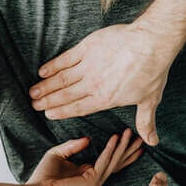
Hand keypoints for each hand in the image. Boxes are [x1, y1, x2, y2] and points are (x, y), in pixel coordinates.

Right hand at [29, 24, 177, 145]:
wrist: (150, 44)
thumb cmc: (152, 72)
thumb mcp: (150, 100)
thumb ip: (145, 122)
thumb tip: (152, 142)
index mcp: (105, 99)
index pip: (78, 108)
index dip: (62, 112)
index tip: (48, 114)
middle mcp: (93, 84)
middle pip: (65, 95)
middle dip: (48, 101)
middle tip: (34, 105)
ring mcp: (88, 66)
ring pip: (62, 79)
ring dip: (46, 86)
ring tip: (33, 92)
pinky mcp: (87, 48)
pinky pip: (65, 59)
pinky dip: (53, 65)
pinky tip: (42, 71)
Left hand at [29, 128, 142, 185]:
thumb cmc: (44, 175)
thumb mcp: (59, 153)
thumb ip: (73, 146)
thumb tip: (89, 139)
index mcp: (88, 174)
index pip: (110, 162)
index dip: (121, 150)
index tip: (130, 138)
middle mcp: (95, 180)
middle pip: (117, 163)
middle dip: (129, 150)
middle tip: (141, 137)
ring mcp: (95, 183)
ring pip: (113, 161)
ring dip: (123, 146)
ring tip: (130, 133)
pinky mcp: (91, 182)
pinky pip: (103, 162)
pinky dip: (110, 149)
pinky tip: (115, 138)